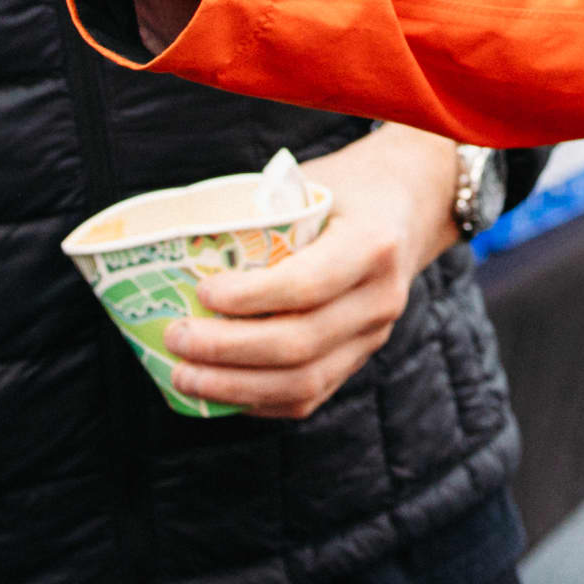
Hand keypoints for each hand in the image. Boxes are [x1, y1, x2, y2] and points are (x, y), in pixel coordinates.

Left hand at [162, 125, 460, 417]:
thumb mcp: (309, 183)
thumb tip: (175, 240)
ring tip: (183, 375)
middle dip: (229, 349)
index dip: (250, 297)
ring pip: (305, 381)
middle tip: (176, 338)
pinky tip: (218, 391)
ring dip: (236, 386)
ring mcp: (374, 335)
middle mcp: (381, 297)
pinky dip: (260, 400)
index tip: (202, 293)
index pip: (308, 284)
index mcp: (372, 243)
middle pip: (301, 343)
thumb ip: (260, 211)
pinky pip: (311, 395)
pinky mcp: (361, 357)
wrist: (408, 206)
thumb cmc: (343, 190)